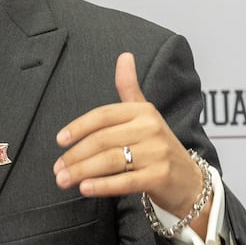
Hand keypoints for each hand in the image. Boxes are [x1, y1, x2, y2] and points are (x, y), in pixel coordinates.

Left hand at [53, 52, 210, 232]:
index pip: (103, 115)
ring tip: (63, 180)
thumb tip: (124, 55)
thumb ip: (129, 88)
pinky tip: (85, 189)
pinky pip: (125, 181)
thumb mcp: (145, 114)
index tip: (59, 141)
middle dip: (75, 156)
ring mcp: (157, 152)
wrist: (189, 180)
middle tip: (56, 170)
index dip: (78, 127)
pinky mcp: (160, 176)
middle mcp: (151, 128)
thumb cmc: (158, 146)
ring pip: (110, 160)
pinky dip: (102, 186)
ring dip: (82, 171)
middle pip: (102, 140)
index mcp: (143, 111)